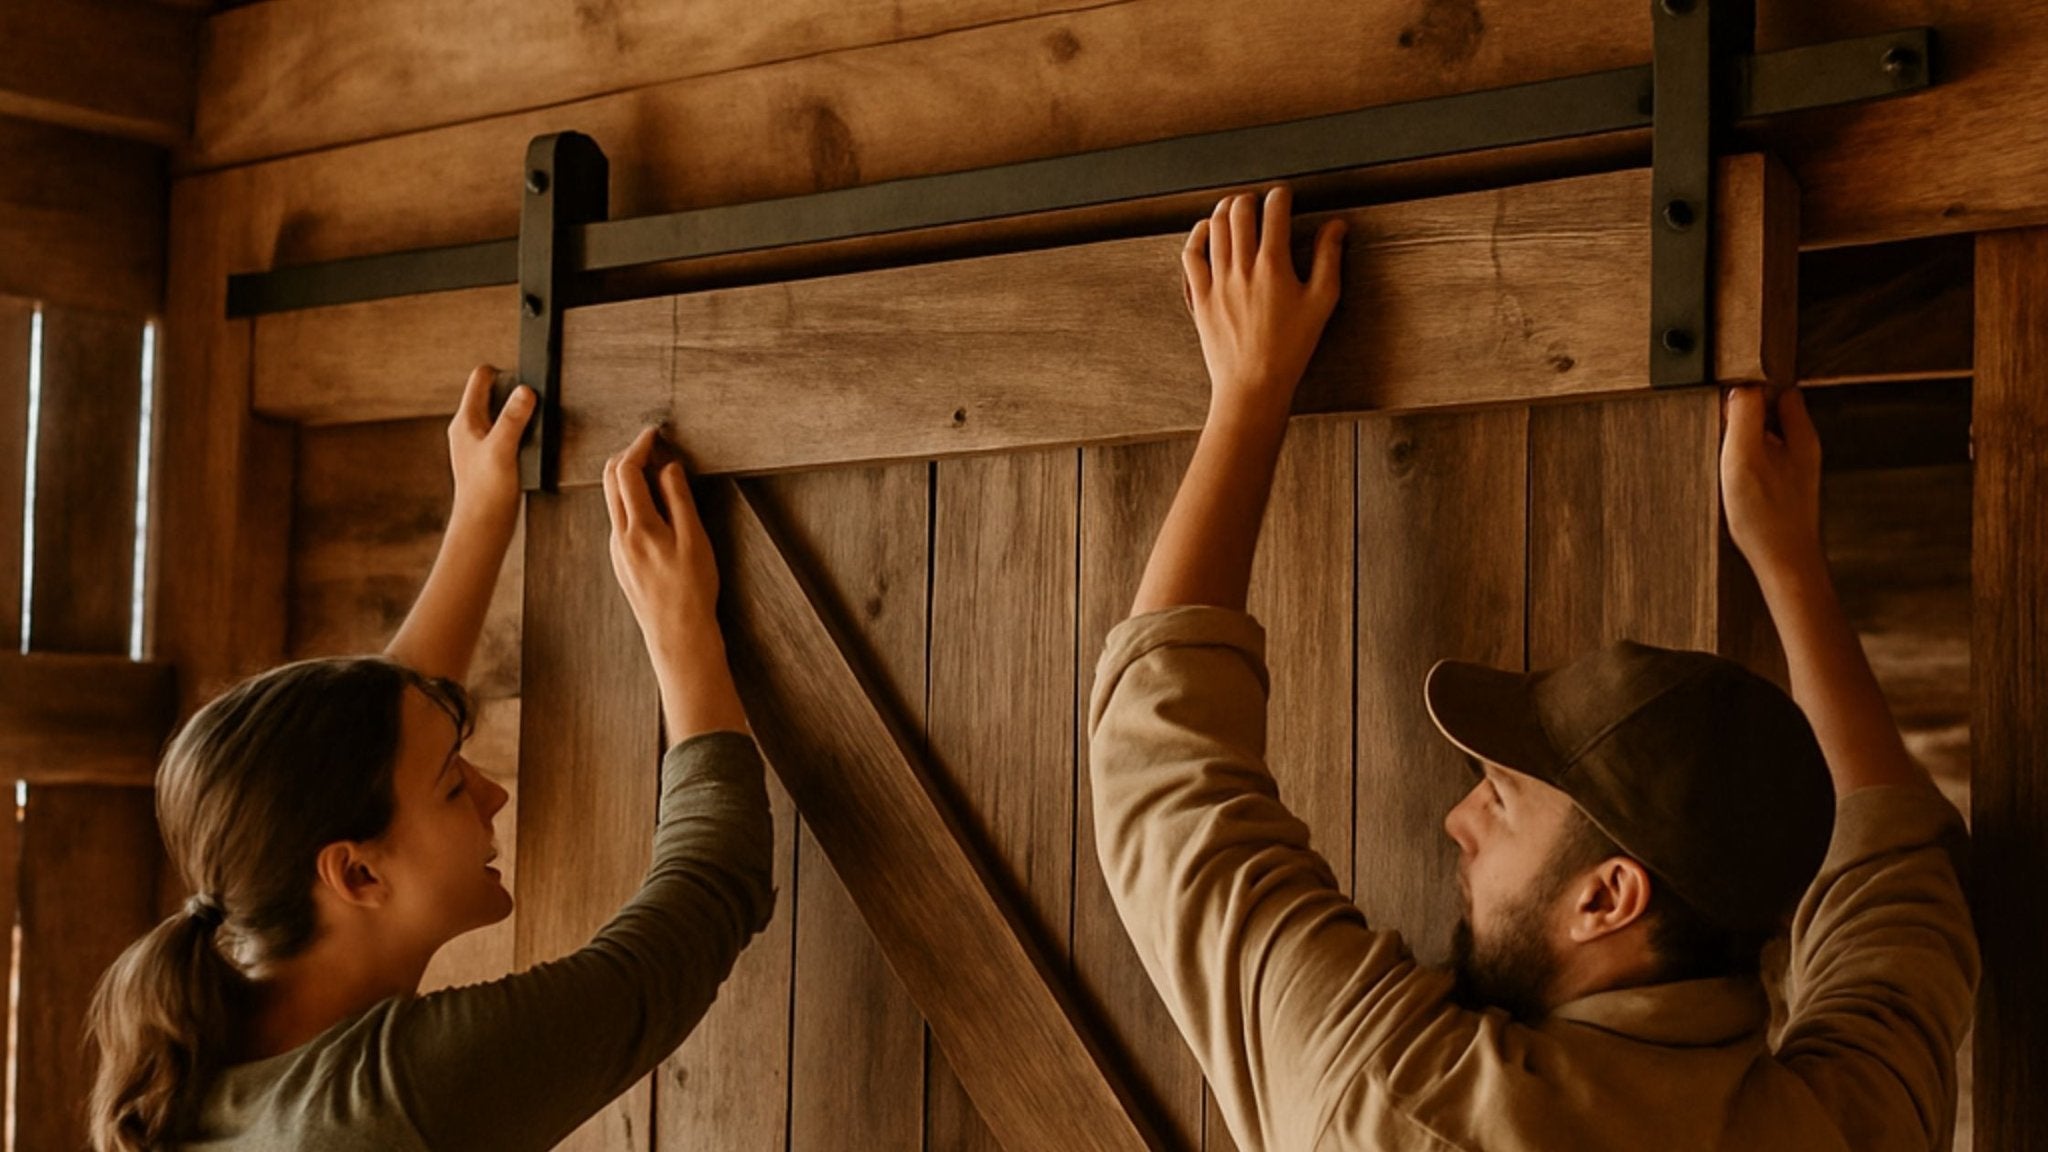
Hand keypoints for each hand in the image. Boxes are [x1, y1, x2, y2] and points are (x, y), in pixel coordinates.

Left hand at [448, 365, 534, 523]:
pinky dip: (521, 435)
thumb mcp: (502, 449)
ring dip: (518, 416)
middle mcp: (470, 429)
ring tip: (534, 424)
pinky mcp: (491, 459)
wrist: (483, 527)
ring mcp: (480, 445)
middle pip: (493, 395)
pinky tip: (531, 448)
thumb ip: (513, 419)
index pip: (480, 379)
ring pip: (501, 416)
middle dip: (513, 394)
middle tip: (534, 402)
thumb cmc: (485, 492)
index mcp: (466, 421)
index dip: (502, 373)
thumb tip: (525, 391)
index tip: (524, 378)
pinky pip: (507, 435)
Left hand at [602, 428, 719, 656]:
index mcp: (639, 527)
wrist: (678, 634)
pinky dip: (633, 502)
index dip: (639, 446)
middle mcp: (620, 536)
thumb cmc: (692, 590)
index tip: (654, 434)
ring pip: (613, 500)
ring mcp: (617, 550)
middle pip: (610, 480)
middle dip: (628, 456)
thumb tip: (668, 467)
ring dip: (630, 479)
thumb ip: (679, 499)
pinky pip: (620, 520)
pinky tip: (656, 508)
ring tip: (659, 474)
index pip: (626, 471)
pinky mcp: (620, 561)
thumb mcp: (695, 539)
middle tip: (654, 447)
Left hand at [1182, 186, 1346, 425]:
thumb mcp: (1322, 302)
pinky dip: (1198, 234)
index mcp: (1273, 266)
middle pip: (1239, 211)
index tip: (1284, 195)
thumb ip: (1329, 258)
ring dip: (1225, 209)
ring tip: (1234, 206)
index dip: (1280, 195)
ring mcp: (1216, 281)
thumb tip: (1336, 226)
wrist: (1253, 384)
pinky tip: (1207, 230)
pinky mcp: (1199, 296)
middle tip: (1258, 201)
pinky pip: (1190, 254)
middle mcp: (1241, 268)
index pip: (1274, 211)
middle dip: (1250, 198)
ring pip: (1214, 226)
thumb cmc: (1290, 348)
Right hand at [1721, 386, 1823, 578]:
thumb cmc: (1766, 516)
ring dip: (1743, 444)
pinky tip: (1733, 486)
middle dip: (1745, 418)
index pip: (1781, 390)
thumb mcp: (1745, 455)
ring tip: (1727, 463)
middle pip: (1773, 414)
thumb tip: (1739, 386)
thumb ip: (1743, 415)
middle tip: (1722, 436)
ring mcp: (1794, 472)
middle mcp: (1802, 450)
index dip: (1753, 391)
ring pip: (1766, 440)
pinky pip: (1762, 465)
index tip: (1728, 406)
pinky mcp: (1784, 491)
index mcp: (1801, 434)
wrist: (1784, 564)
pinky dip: (1745, 467)